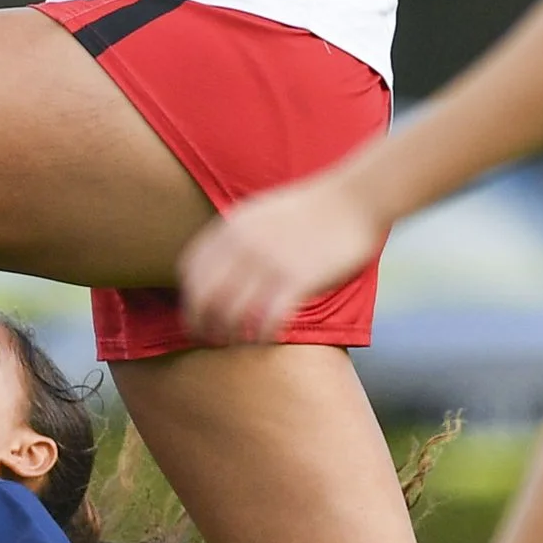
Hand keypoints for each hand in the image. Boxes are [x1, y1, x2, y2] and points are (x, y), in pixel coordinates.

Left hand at [178, 169, 390, 345]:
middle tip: (209, 339)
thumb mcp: (261, 212)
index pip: (190, 271)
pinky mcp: (298, 279)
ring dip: (230, 334)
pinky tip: (266, 339)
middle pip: (203, 297)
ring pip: (231, 313)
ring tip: (236, 343)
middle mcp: (243, 245)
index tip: (197, 313)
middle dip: (200, 324)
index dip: (188, 297)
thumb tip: (218, 265)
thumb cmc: (311, 209)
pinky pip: (268, 318)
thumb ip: (236, 235)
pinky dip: (262, 334)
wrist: (355, 199)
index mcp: (231, 227)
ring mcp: (269, 262)